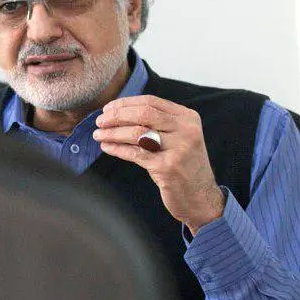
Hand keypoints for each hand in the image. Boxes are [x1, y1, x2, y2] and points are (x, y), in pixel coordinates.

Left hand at [93, 95, 225, 235]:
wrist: (201, 198)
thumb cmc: (183, 166)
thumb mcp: (179, 137)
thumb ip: (157, 123)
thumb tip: (119, 112)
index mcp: (187, 118)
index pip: (150, 101)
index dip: (125, 103)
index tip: (107, 108)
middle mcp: (186, 130)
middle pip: (142, 114)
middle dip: (116, 116)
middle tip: (99, 121)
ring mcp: (179, 149)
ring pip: (137, 133)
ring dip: (113, 133)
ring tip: (98, 135)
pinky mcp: (168, 168)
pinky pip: (135, 154)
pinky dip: (117, 148)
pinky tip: (107, 147)